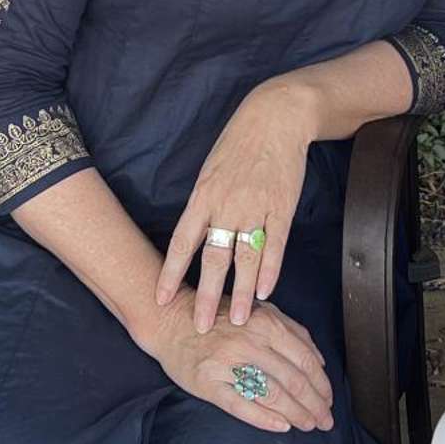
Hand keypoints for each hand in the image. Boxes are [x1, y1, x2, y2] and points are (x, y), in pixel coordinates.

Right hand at [144, 288, 334, 434]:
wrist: (174, 321)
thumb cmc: (222, 317)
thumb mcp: (262, 311)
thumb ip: (292, 331)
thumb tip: (318, 359)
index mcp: (268, 323)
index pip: (304, 358)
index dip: (321, 383)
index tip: (330, 398)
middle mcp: (250, 342)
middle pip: (292, 379)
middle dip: (314, 403)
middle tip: (325, 419)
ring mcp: (228, 363)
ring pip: (271, 394)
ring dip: (295, 413)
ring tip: (308, 424)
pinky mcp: (209, 383)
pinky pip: (241, 405)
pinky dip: (265, 418)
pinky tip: (282, 426)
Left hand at [156, 80, 313, 330]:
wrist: (276, 117)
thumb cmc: (239, 141)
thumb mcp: (210, 168)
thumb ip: (203, 203)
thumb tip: (194, 236)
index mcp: (203, 195)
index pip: (182, 242)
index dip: (171, 273)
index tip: (161, 300)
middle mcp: (227, 205)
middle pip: (214, 258)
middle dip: (207, 295)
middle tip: (201, 326)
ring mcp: (257, 206)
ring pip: (247, 257)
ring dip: (243, 291)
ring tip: (240, 319)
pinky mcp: (283, 205)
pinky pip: (276, 244)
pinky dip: (272, 269)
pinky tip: (267, 290)